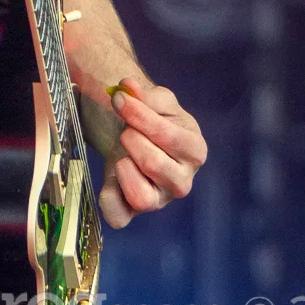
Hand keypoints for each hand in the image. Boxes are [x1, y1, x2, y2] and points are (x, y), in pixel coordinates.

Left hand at [96, 78, 206, 227]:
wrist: (138, 136)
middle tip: (125, 130)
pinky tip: (110, 179)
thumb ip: (146, 94)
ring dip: (124, 169)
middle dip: (131, 140)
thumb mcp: (157, 101)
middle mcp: (183, 180)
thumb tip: (127, 87)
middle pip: (153, 164)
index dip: (140, 116)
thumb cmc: (154, 120)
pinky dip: (110, 200)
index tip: (120, 99)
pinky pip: (120, 217)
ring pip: (141, 197)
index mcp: (194, 150)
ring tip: (122, 154)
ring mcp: (160, 199)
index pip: (167, 136)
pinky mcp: (135, 212)